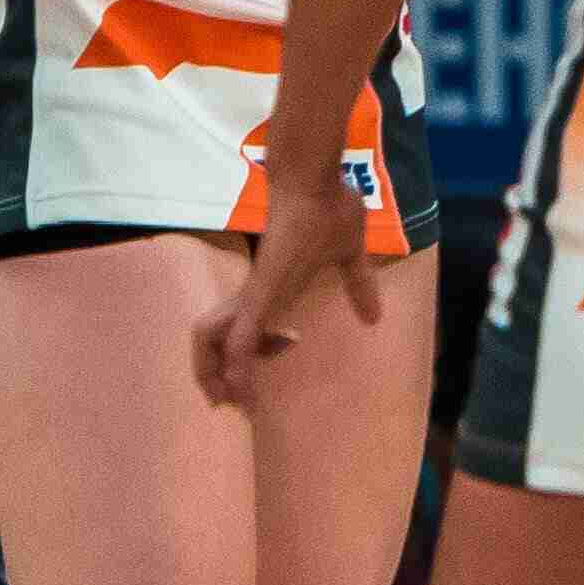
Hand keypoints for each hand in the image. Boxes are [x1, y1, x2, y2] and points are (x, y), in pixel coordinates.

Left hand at [193, 168, 382, 408]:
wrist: (313, 181)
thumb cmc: (327, 207)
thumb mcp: (349, 252)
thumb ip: (357, 283)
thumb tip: (374, 316)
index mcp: (268, 289)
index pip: (244, 331)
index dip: (259, 352)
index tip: (289, 348)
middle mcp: (253, 296)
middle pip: (211, 340)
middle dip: (217, 376)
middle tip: (238, 403)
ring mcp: (253, 296)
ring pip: (209, 343)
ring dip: (218, 377)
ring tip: (236, 402)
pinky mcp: (258, 295)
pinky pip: (237, 340)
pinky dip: (237, 369)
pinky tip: (244, 392)